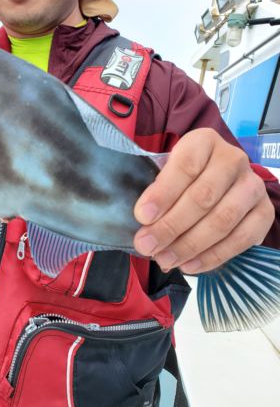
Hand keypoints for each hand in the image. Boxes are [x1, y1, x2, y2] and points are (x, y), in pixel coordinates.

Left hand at [133, 128, 274, 272]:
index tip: (142, 217)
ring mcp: (252, 186)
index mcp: (204, 141)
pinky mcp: (264, 211)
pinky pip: (241, 239)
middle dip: (171, 226)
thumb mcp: (166, 170)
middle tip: (147, 246)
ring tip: (165, 259)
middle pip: (203, 197)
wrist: (217, 177)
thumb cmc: (183, 175)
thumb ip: (157, 190)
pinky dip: (213, 256)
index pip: (185, 166)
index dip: (163, 193)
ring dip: (190, 245)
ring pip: (222, 220)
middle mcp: (233, 159)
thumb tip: (145, 221)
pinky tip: (189, 265)